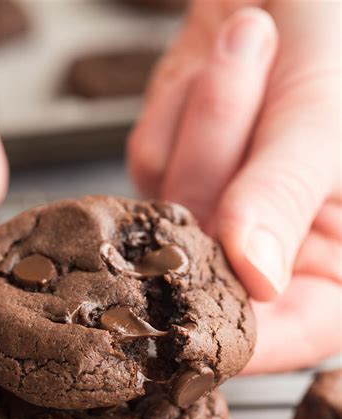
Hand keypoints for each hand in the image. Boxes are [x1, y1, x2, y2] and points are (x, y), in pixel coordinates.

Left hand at [128, 0, 341, 372]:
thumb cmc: (338, 31)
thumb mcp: (326, 114)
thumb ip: (283, 194)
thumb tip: (253, 277)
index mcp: (336, 265)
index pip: (287, 333)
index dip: (240, 326)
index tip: (196, 299)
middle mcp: (277, 253)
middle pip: (211, 271)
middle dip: (222, 169)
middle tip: (256, 68)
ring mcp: (221, 217)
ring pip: (171, 214)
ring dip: (205, 119)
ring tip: (253, 38)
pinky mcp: (179, 174)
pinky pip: (150, 162)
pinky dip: (176, 106)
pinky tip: (218, 59)